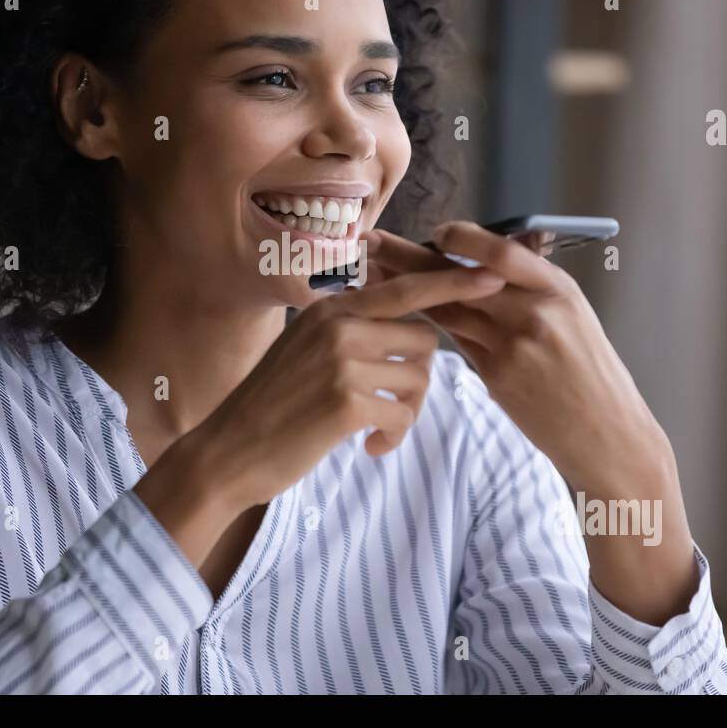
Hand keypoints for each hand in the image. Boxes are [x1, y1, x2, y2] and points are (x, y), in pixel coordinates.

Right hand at [185, 262, 506, 514]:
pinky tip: (369, 447)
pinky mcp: (345, 402)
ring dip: (407, 412)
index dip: (454, 283)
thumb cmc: (274, 405)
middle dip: (419, 378)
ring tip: (376, 429)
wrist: (230, 450)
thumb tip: (407, 329)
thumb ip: (350, 331)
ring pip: (418, 379)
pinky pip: (401, 415)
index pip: (406, 288)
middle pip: (425, 340)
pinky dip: (392, 437)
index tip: (496, 277)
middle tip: (392, 408)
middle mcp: (338, 326)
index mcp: (332, 309)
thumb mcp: (305, 350)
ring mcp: (341, 362)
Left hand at [363, 222, 674, 494]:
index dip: (461, 238)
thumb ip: (531, 290)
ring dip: (408, 291)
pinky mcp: (498, 376)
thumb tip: (482, 264)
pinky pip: (457, 344)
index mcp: (558, 288)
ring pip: (448, 309)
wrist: (607, 432)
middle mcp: (535, 312)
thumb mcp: (573, 316)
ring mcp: (514, 346)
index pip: (499, 251)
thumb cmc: (589, 372)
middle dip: (410, 257)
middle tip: (373, 242)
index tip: (434, 231)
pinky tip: (402, 319)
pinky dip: (431, 329)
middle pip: (460, 276)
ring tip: (373, 275)